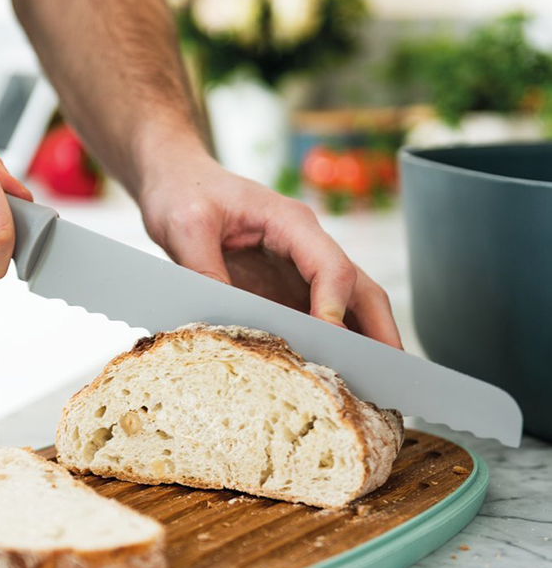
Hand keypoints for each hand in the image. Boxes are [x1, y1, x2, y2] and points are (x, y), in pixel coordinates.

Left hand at [138, 146, 401, 348]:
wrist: (176, 182)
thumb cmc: (184, 193)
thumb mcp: (186, 225)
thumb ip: (204, 269)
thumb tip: (222, 322)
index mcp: (290, 223)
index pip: (331, 267)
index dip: (335, 306)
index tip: (332, 343)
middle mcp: (304, 246)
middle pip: (358, 287)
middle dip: (378, 329)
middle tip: (390, 374)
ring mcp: (296, 269)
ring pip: (346, 305)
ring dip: (362, 341)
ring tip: (373, 385)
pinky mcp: (282, 288)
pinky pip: (314, 317)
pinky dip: (331, 344)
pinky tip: (333, 373)